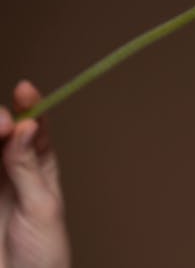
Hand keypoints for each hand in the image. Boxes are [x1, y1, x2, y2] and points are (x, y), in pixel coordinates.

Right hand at [0, 81, 69, 267]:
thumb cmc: (45, 254)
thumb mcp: (42, 207)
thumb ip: (28, 167)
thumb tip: (25, 126)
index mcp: (40, 167)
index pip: (34, 128)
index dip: (30, 105)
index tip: (25, 89)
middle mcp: (10, 170)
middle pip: (0, 133)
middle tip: (2, 126)